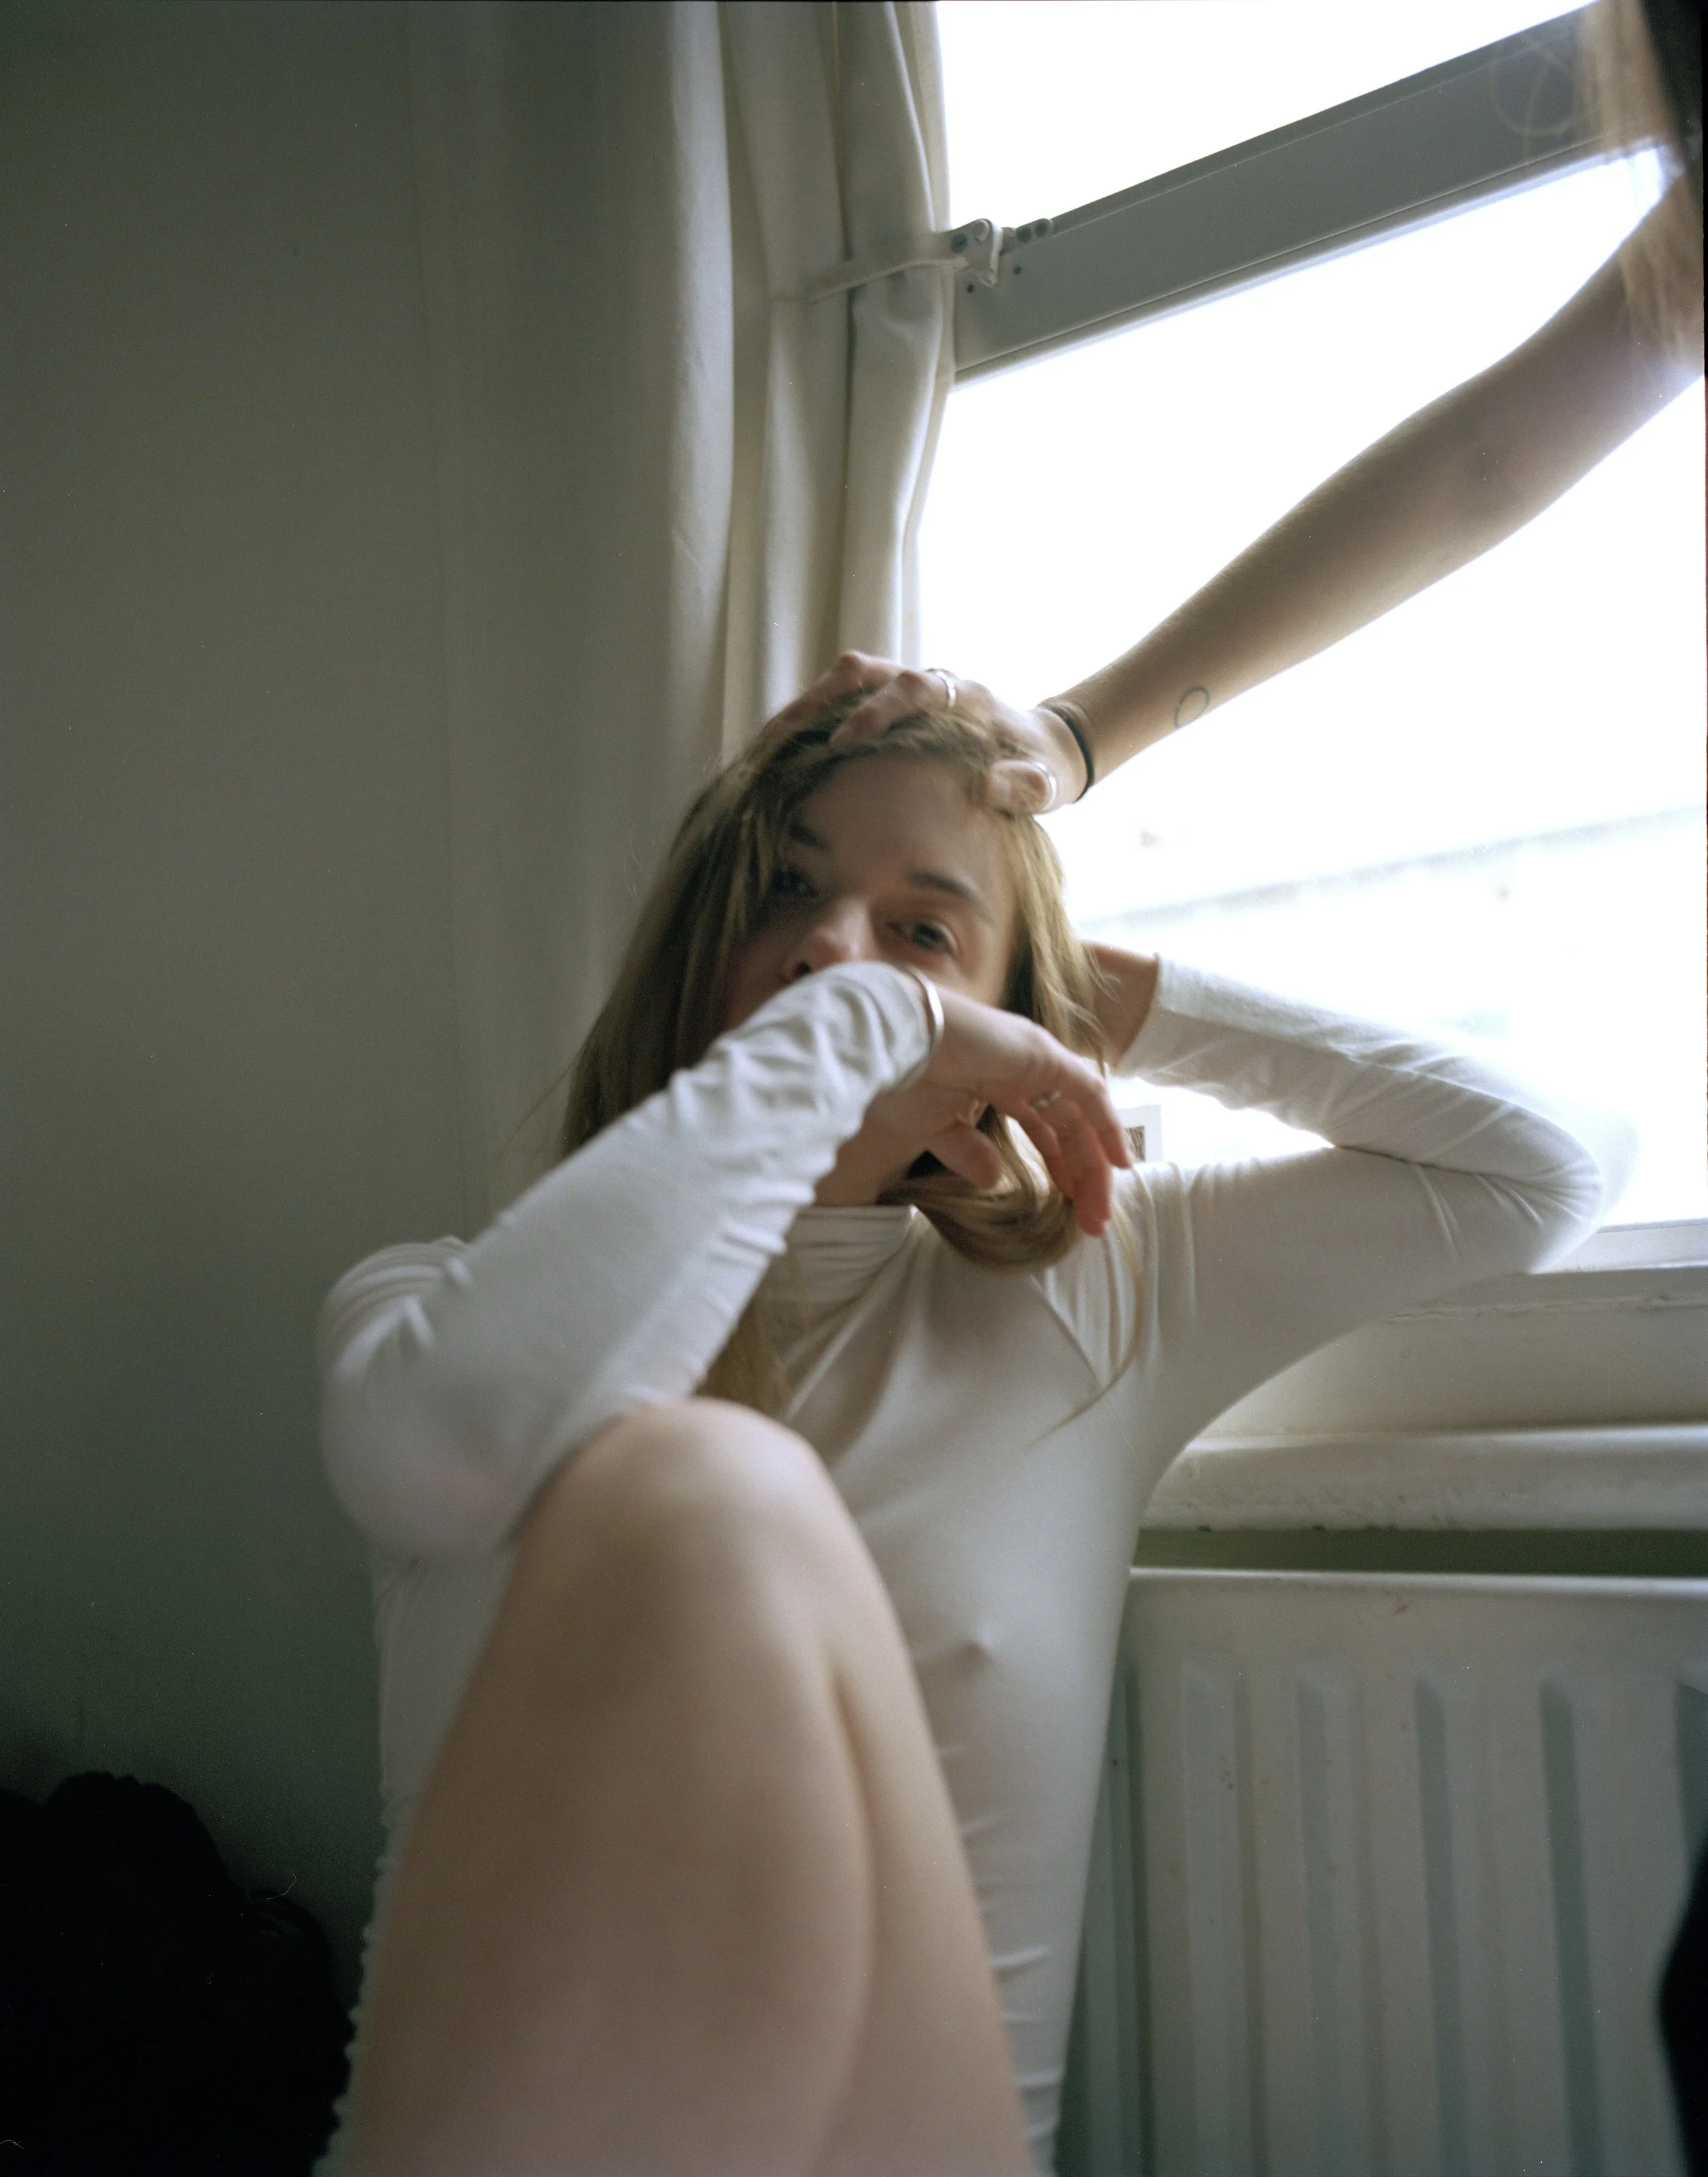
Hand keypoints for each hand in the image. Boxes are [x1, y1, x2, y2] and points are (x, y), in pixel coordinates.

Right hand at [772, 652, 1090, 812]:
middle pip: (865, 671)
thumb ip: (1026, 787)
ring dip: (808, 707)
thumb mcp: (1045, 786)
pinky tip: (782, 753)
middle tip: (782, 734)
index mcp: (965, 696)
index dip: (878, 710)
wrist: (1044, 749)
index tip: (846, 739)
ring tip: (767, 743)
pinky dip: (813, 721)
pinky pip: (844, 702)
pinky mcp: (892, 706)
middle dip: (821, 699)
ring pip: (847, 681)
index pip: (915, 688)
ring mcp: (907, 689)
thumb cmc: (1041, 769)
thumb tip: (990, 785)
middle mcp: (930, 682)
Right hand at [864, 984, 1130, 1235]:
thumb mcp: (932, 1128)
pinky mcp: (1043, 1055)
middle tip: (1092, 1220)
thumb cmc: (899, 1079)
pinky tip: (1118, 1163)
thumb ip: (966, 1152)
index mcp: (994, 1081)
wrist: (890, 1040)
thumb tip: (993, 1179)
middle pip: (1067, 1126)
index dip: (1059, 1164)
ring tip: (1102, 1209)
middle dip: (1082, 1173)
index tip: (1069, 1201)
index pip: (1041, 1126)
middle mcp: (1021, 1068)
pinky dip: (1107, 1126)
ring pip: (1082, 1115)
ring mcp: (1035, 1059)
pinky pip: (1089, 1092)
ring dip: (1096, 1162)